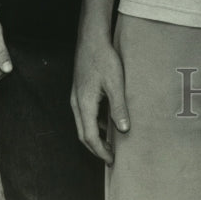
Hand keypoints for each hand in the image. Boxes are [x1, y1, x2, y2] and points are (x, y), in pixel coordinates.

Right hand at [71, 35, 129, 164]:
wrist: (91, 39)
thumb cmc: (103, 58)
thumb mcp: (115, 83)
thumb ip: (118, 107)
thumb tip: (124, 130)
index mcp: (84, 104)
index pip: (89, 137)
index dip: (101, 151)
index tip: (112, 160)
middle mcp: (76, 103)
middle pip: (83, 134)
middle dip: (96, 148)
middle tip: (111, 157)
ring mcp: (76, 97)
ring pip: (83, 124)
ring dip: (95, 136)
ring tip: (111, 143)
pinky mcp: (80, 91)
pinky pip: (85, 114)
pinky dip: (95, 123)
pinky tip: (108, 122)